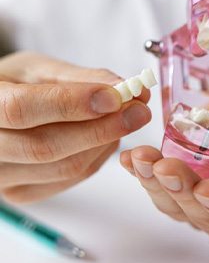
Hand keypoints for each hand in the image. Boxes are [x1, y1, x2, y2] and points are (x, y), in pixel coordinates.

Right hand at [0, 51, 151, 202]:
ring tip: (127, 118)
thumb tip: (123, 87)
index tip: (116, 96)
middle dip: (103, 128)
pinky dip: (99, 155)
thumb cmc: (12, 84)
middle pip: (47, 146)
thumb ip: (79, 77)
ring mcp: (2, 177)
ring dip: (106, 141)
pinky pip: (72, 177)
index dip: (72, 103)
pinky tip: (108, 137)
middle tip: (141, 110)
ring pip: (66, 166)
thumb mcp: (37, 69)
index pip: (22, 109)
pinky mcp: (23, 192)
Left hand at [120, 91, 208, 250]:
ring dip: (156, 185)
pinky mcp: (186, 188)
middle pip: (207, 218)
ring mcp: (207, 205)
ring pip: (178, 207)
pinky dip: (145, 173)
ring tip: (143, 159)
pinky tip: (134, 158)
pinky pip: (162, 188)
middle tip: (166, 167)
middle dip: (183, 193)